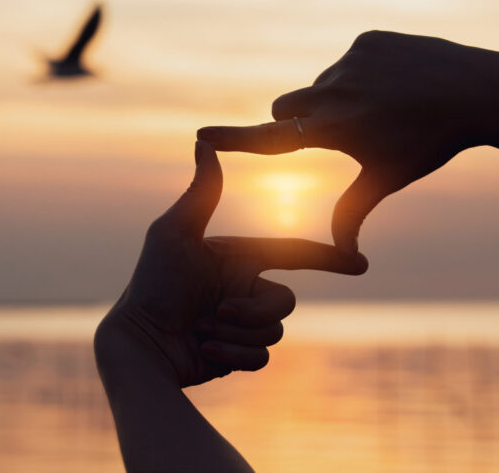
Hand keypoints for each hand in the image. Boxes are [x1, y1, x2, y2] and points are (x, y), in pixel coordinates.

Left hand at [95, 141, 367, 387]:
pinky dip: (232, 354)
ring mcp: (242, 324)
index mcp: (237, 259)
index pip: (292, 253)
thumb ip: (200, 193)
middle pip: (286, 301)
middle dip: (252, 310)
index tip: (360, 263)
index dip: (326, 258)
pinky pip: (261, 357)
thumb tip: (203, 141)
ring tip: (200, 328)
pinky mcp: (238, 353)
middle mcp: (243, 289)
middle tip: (213, 312)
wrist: (138, 343)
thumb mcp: (175, 233)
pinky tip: (203, 349)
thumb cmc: (152, 284)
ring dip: (236, 332)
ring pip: (275, 331)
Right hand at [197, 30, 498, 252]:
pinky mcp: (367, 41)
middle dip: (298, 122)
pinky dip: (357, 75)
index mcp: (336, 128)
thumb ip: (352, 211)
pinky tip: (391, 85)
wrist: (480, 91)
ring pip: (318, 86)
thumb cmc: (430, 142)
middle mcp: (336, 91)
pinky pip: (345, 62)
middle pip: (287, 109)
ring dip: (332, 100)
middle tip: (336, 132)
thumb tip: (344, 257)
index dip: (234, 139)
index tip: (202, 135)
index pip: (272, 138)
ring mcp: (351, 61)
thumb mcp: (387, 177)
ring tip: (377, 109)